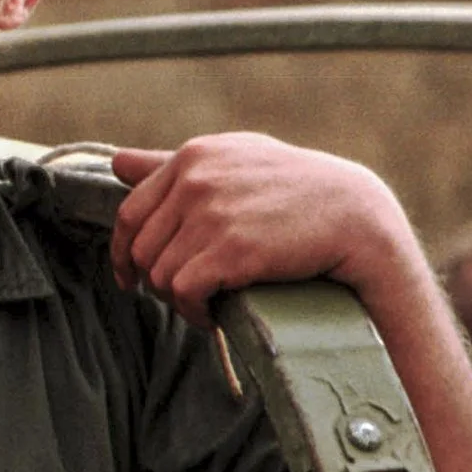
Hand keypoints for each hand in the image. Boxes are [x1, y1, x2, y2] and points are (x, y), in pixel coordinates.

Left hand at [111, 132, 416, 325]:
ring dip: (179, 301)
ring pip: (159, 276)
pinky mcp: (231, 249)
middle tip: (187, 296)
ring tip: (207, 303)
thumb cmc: (295, 191)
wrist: (356, 218)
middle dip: (156, 281)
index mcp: (193, 156)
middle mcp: (197, 179)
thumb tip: (116, 162)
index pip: (129, 214)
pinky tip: (213, 315)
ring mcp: (213, 213)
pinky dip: (194, 312)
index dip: (123, 253)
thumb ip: (170, 164)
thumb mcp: (235, 161)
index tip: (131, 278)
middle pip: (141, 251)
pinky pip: (183, 293)